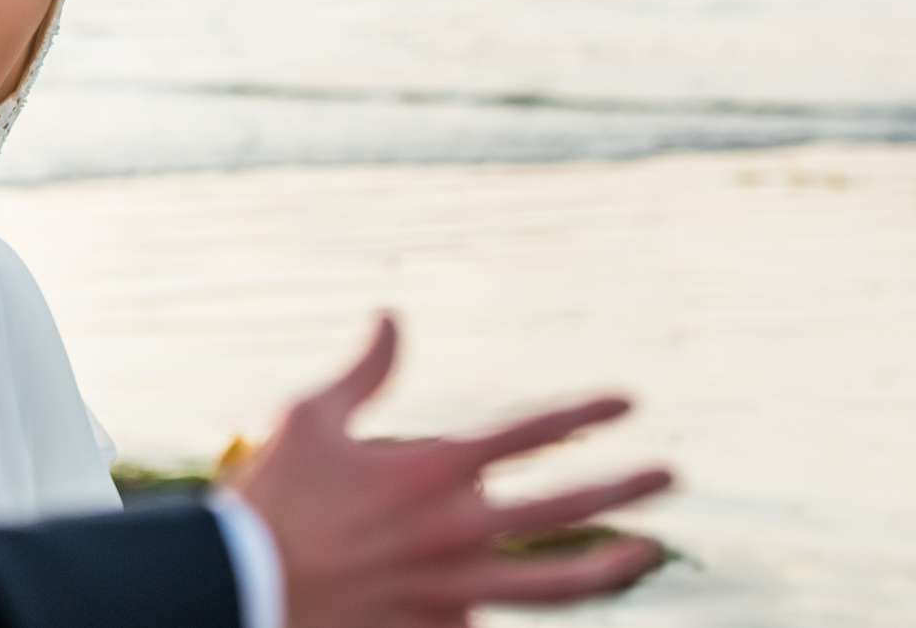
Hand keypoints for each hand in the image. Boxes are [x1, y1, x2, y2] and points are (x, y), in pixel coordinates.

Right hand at [224, 315, 672, 627]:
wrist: (246, 583)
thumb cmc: (276, 493)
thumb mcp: (311, 415)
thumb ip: (366, 371)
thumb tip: (393, 319)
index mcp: (432, 468)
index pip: (530, 433)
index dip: (584, 416)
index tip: (627, 404)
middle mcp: (457, 528)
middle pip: (565, 507)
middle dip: (624, 487)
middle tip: (669, 476)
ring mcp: (455, 586)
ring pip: (554, 585)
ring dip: (608, 568)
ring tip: (645, 553)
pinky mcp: (438, 626)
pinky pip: (492, 617)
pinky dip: (511, 603)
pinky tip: (528, 590)